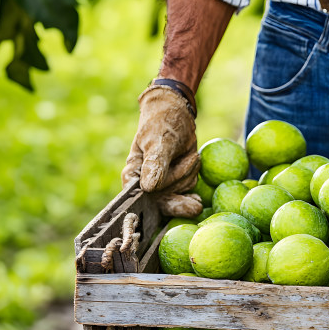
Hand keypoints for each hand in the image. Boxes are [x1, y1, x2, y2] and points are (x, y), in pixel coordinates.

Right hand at [121, 86, 201, 217]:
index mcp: (133, 176)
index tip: (165, 215)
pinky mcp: (178, 184)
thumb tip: (148, 187)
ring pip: (180, 193)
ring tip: (187, 153)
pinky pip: (190, 188)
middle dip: (178, 203)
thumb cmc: (161, 123)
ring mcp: (162, 187)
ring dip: (188, 174)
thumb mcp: (158, 139)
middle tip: (195, 207)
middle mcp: (146, 186)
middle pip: (162, 204)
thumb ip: (155, 162)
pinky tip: (191, 161)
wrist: (176, 114)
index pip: (135, 201)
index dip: (146, 211)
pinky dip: (193, 175)